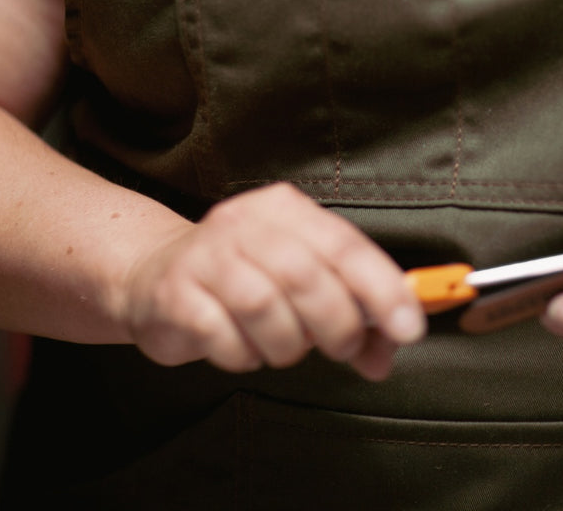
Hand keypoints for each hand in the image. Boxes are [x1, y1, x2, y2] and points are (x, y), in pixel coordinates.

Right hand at [122, 183, 425, 379]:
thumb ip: (350, 310)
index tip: (410, 328)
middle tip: (343, 349)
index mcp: (284, 209)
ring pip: (264, 306)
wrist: (153, 274)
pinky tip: (245, 348)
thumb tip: (388, 352)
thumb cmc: (242, 278)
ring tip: (286, 348)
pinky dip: (244, 354)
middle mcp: (243, 222)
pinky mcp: (175, 294)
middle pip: (305, 276)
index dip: (383, 289)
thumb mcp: (300, 279)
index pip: (345, 244)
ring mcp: (205, 256)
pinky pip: (223, 335)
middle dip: (336, 324)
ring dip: (287, 343)